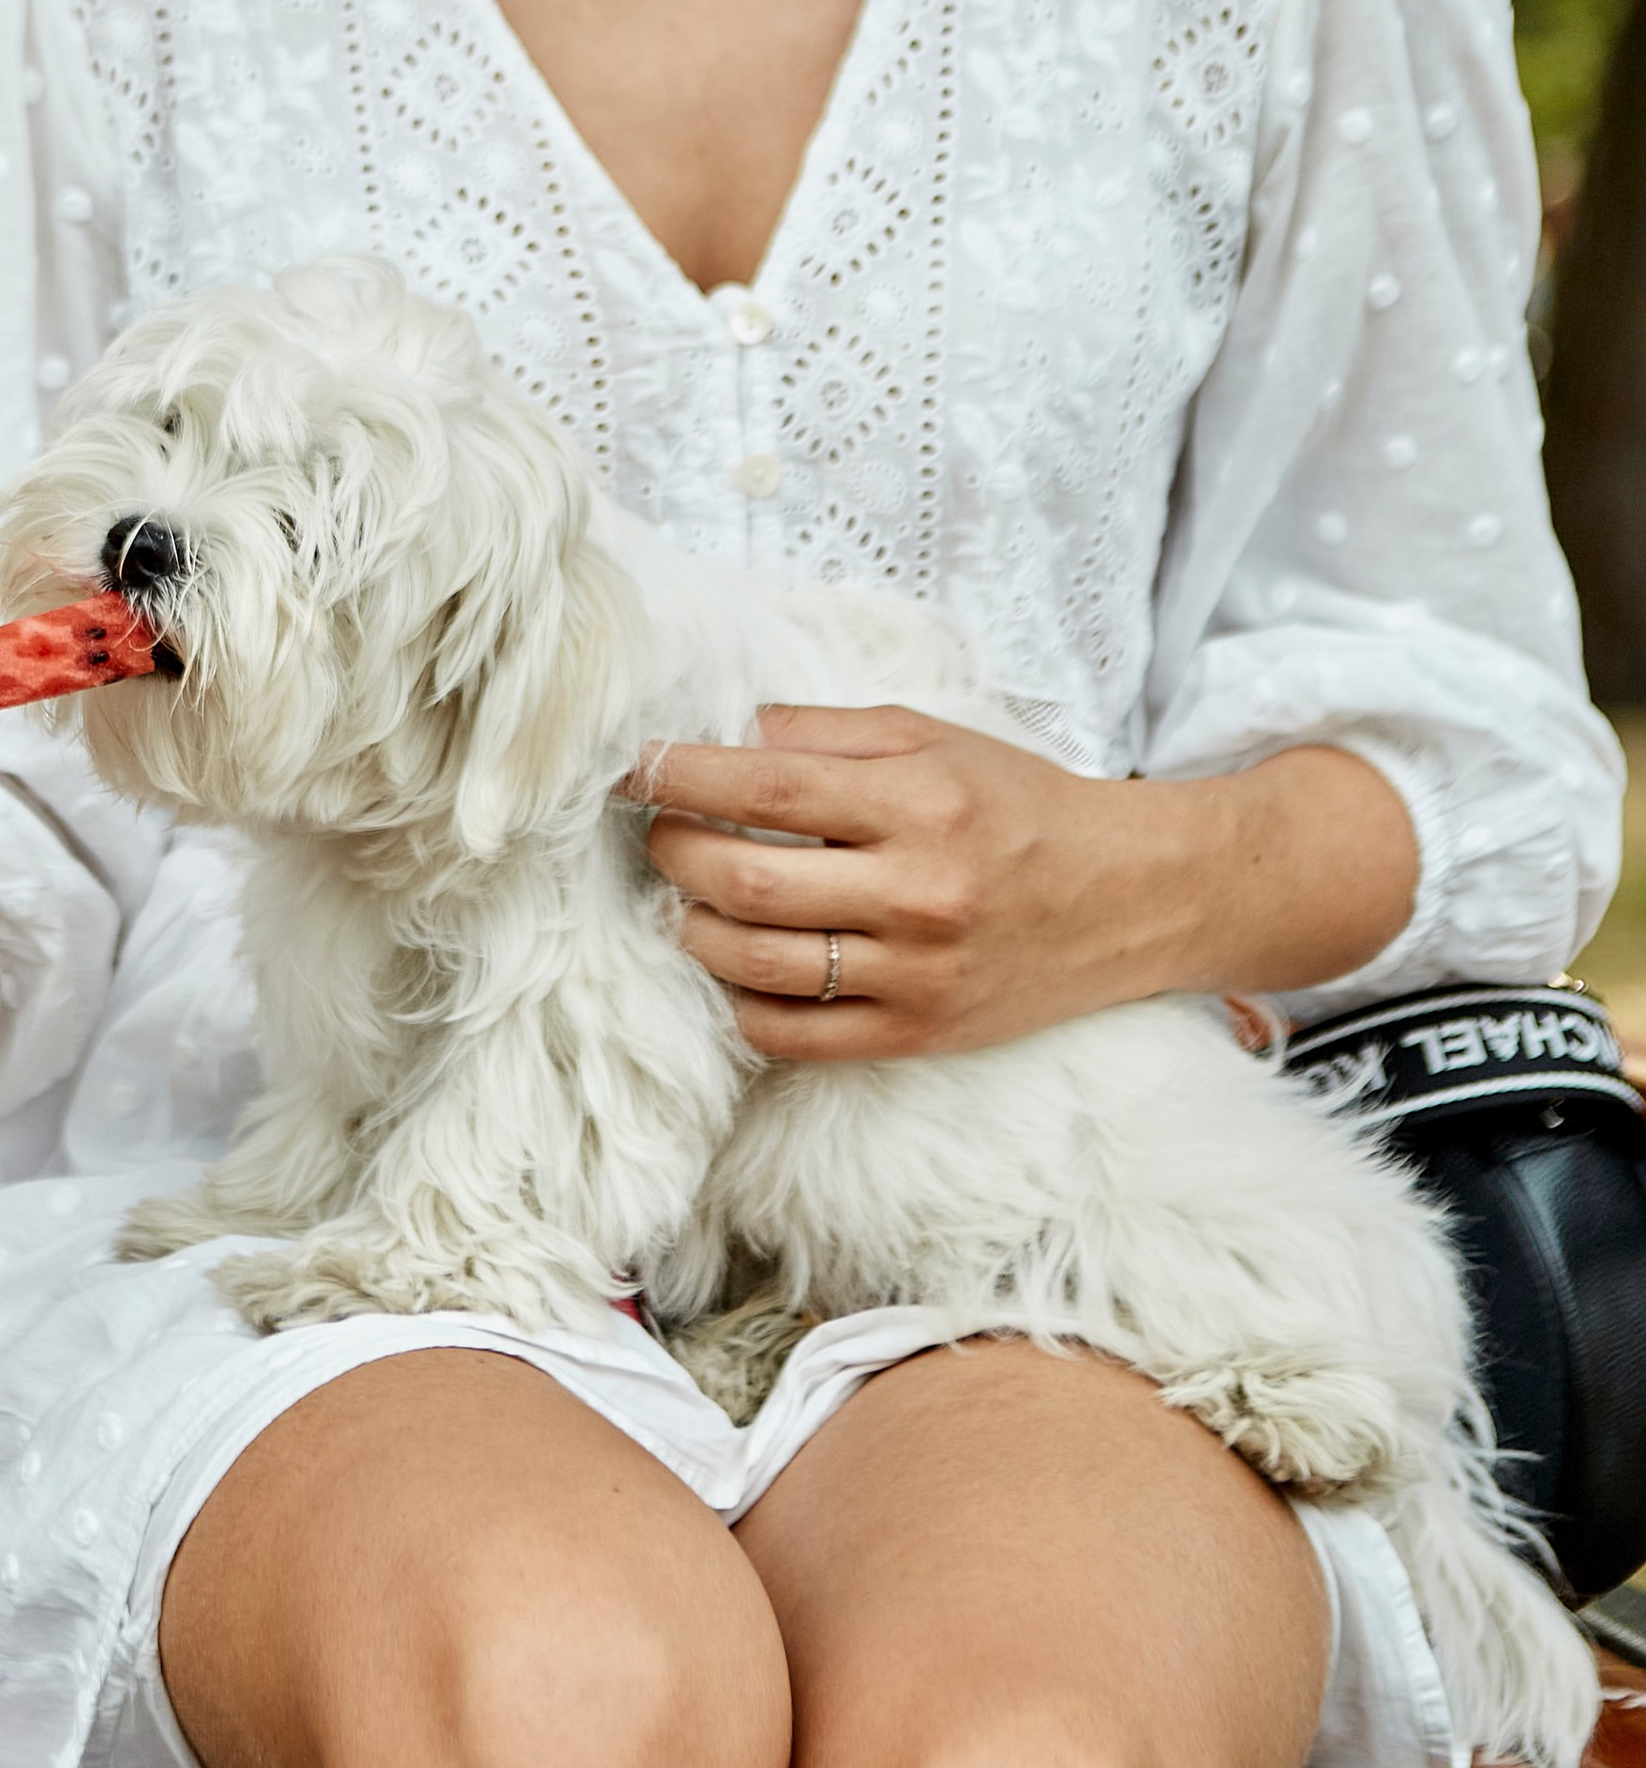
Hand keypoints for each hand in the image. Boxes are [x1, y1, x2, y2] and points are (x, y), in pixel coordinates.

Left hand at [630, 708, 1417, 1063]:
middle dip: (675, 849)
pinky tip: (735, 965)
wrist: (1133, 895)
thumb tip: (727, 734)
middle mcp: (917, 891)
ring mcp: (915, 973)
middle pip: (745, 879)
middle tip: (659, 829)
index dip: (681, 774)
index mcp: (921, 802)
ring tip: (688, 896)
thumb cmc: (1023, 805)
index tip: (634, 765)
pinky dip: (740, 1002)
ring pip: (754, 963)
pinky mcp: (917, 1034)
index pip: (767, 787)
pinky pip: (791, 1035)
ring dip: (692, 926)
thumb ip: (829, 732)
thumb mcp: (936, 736)